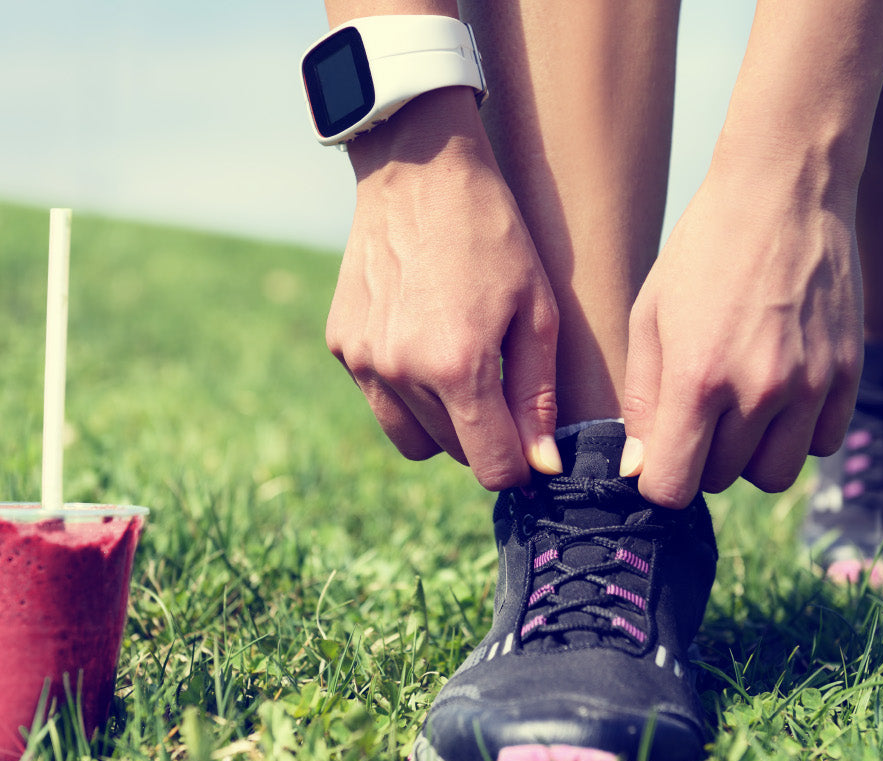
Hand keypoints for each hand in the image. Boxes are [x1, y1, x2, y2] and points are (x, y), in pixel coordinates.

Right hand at [325, 89, 561, 489]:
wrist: (418, 171)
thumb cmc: (493, 235)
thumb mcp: (537, 311)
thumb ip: (536, 397)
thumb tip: (540, 466)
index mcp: (459, 366)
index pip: (490, 467)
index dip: (518, 464)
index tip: (529, 441)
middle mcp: (403, 372)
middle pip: (455, 452)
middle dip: (484, 434)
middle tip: (499, 381)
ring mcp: (364, 361)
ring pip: (414, 437)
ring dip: (443, 420)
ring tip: (460, 362)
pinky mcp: (341, 345)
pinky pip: (381, 399)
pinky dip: (406, 388)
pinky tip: (422, 335)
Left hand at [620, 160, 863, 507]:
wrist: (784, 190)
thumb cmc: (703, 250)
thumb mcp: (651, 317)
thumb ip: (643, 399)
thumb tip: (640, 469)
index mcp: (698, 377)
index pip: (672, 486)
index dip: (658, 478)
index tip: (659, 453)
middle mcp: (758, 390)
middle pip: (721, 480)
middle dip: (702, 457)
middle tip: (699, 409)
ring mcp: (811, 384)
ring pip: (776, 474)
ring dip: (752, 454)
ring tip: (740, 406)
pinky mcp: (848, 373)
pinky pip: (822, 444)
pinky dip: (799, 434)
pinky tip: (782, 393)